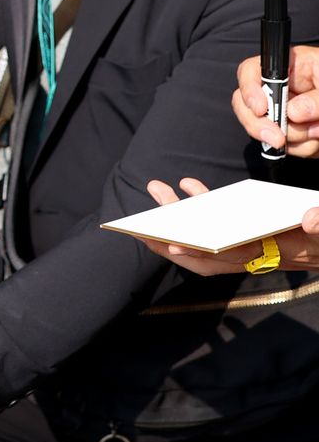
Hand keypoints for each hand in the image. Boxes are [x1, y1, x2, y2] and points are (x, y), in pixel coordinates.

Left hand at [144, 176, 318, 275]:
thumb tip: (310, 218)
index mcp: (274, 254)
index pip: (232, 257)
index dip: (201, 252)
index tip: (173, 243)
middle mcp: (257, 254)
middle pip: (206, 254)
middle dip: (171, 242)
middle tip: (140, 228)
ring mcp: (250, 246)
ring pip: (206, 238)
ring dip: (178, 219)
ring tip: (157, 190)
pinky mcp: (249, 233)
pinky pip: (218, 224)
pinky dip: (201, 205)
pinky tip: (189, 184)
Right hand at [235, 46, 318, 157]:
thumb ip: (318, 98)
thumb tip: (294, 111)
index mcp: (291, 67)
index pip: (251, 71)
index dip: (249, 90)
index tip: (261, 109)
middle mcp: (282, 89)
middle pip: (247, 106)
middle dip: (262, 126)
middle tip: (278, 139)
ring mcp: (285, 112)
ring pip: (266, 131)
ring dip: (295, 139)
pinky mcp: (292, 133)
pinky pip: (286, 147)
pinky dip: (303, 148)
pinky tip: (318, 139)